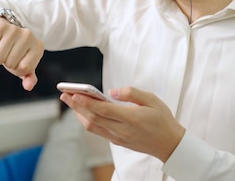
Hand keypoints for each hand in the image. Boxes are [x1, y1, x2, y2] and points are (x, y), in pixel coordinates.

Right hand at [0, 17, 43, 89]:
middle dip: (6, 62)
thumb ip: (29, 77)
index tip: (18, 61)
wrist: (4, 30)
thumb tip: (28, 86)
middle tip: (8, 52)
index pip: (24, 69)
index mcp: (38, 47)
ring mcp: (14, 30)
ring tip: (2, 47)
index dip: (17, 69)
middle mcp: (28, 36)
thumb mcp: (24, 63)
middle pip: (10, 63)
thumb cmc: (15, 49)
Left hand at [60, 87, 185, 161]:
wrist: (169, 143)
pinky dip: (88, 121)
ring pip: (92, 126)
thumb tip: (112, 92)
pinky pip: (98, 131)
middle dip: (76, 106)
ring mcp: (118, 137)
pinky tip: (84, 112)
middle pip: (92, 118)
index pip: (103, 110)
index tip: (74, 94)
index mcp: (131, 118)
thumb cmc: (162, 119)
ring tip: (71, 101)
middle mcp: (121, 130)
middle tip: (65, 94)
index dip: (86, 102)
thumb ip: (131, 93)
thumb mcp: (152, 100)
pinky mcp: (117, 140)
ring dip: (79, 114)